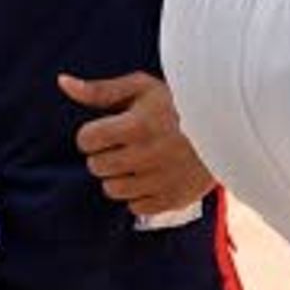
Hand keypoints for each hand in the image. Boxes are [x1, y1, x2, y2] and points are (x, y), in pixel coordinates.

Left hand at [60, 71, 213, 223]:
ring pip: (112, 190)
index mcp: (137, 125)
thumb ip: (100, 90)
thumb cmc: (178, 104)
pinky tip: (152, 177)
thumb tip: (62, 83)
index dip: (92, 135)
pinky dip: (138, 194)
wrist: (227, 128)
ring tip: (137, 161)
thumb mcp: (142, 88)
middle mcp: (148, 155)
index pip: (86, 140)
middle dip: (105, 155)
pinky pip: (135, 207)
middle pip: (97, 167)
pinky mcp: (173, 199)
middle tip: (125, 144)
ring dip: (119, 176)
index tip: (107, 130)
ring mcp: (161, 181)